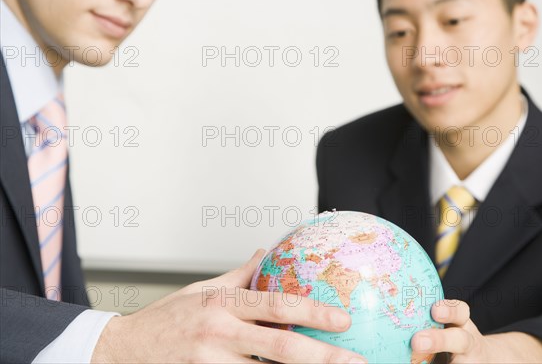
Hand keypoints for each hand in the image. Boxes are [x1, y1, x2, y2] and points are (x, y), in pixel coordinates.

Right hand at [92, 249, 366, 363]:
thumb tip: (265, 252)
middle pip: (281, 348)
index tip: (344, 319)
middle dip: (324, 357)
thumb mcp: (203, 291)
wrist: (121, 351)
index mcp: (224, 304)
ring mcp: (210, 363)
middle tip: (357, 363)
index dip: (314, 311)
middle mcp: (220, 334)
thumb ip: (239, 275)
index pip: (278, 304)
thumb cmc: (168, 319)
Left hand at [410, 299, 541, 362]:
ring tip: (421, 358)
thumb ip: (428, 320)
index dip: (449, 309)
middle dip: (438, 339)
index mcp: (461, 325)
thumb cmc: (454, 342)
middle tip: (416, 342)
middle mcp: (468, 344)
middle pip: (459, 339)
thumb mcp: (446, 326)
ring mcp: (470, 361)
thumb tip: (396, 311)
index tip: (434, 309)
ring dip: (447, 358)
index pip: (458, 312)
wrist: (490, 361)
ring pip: (460, 363)